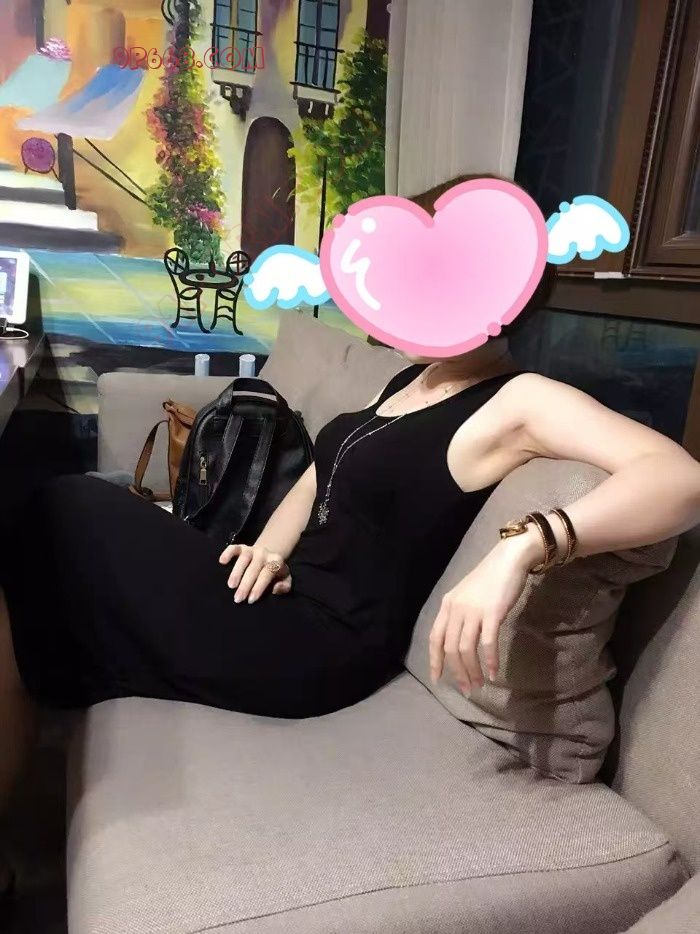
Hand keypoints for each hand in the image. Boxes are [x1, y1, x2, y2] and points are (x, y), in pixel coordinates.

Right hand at [218, 543, 291, 602]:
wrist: (269, 557)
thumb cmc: (276, 574)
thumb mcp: (285, 580)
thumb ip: (285, 586)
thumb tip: (275, 589)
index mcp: (276, 561)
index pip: (267, 573)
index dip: (259, 587)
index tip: (251, 600)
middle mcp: (264, 553)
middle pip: (254, 568)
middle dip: (245, 584)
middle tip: (238, 598)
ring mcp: (252, 549)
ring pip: (243, 558)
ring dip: (236, 572)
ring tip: (231, 586)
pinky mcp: (242, 547)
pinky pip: (234, 548)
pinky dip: (227, 553)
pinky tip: (222, 562)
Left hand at [429, 531, 541, 693]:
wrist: (509, 559)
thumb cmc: (490, 578)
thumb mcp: (466, 596)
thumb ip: (460, 615)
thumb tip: (460, 643)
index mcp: (447, 605)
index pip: (435, 638)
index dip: (435, 661)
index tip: (437, 679)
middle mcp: (456, 609)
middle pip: (450, 649)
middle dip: (457, 673)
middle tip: (467, 689)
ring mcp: (473, 610)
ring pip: (466, 649)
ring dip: (472, 671)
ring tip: (479, 685)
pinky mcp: (492, 613)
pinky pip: (487, 643)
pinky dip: (490, 661)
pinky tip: (494, 673)